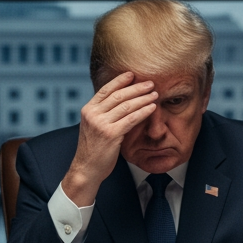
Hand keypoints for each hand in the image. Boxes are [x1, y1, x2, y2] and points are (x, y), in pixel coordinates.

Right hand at [62, 72, 158, 205]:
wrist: (87, 169)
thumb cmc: (93, 149)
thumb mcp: (94, 127)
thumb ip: (104, 114)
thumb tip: (121, 101)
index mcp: (88, 110)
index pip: (106, 90)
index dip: (120, 81)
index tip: (132, 74)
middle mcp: (92, 114)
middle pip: (118, 95)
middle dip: (136, 88)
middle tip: (150, 83)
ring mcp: (101, 124)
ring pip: (126, 106)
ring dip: (143, 98)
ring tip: (155, 94)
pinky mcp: (110, 134)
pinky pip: (131, 119)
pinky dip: (143, 112)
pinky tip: (152, 108)